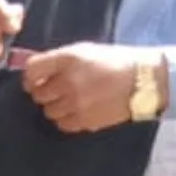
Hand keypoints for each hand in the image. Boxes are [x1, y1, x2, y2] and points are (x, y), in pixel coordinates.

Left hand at [22, 43, 158, 132]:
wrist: (145, 80)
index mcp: (68, 59)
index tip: (35, 79)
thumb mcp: (84, 51)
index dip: (30, 76)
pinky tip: (78, 110)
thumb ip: (58, 60)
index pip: (31, 70)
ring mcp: (76, 103)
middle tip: (56, 90)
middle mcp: (68, 81)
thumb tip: (33, 71)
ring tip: (70, 100)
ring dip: (55, 106)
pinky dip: (66, 119)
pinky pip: (62, 124)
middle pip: (37, 94)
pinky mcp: (85, 120)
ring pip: (48, 111)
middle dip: (44, 92)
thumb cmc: (113, 62)